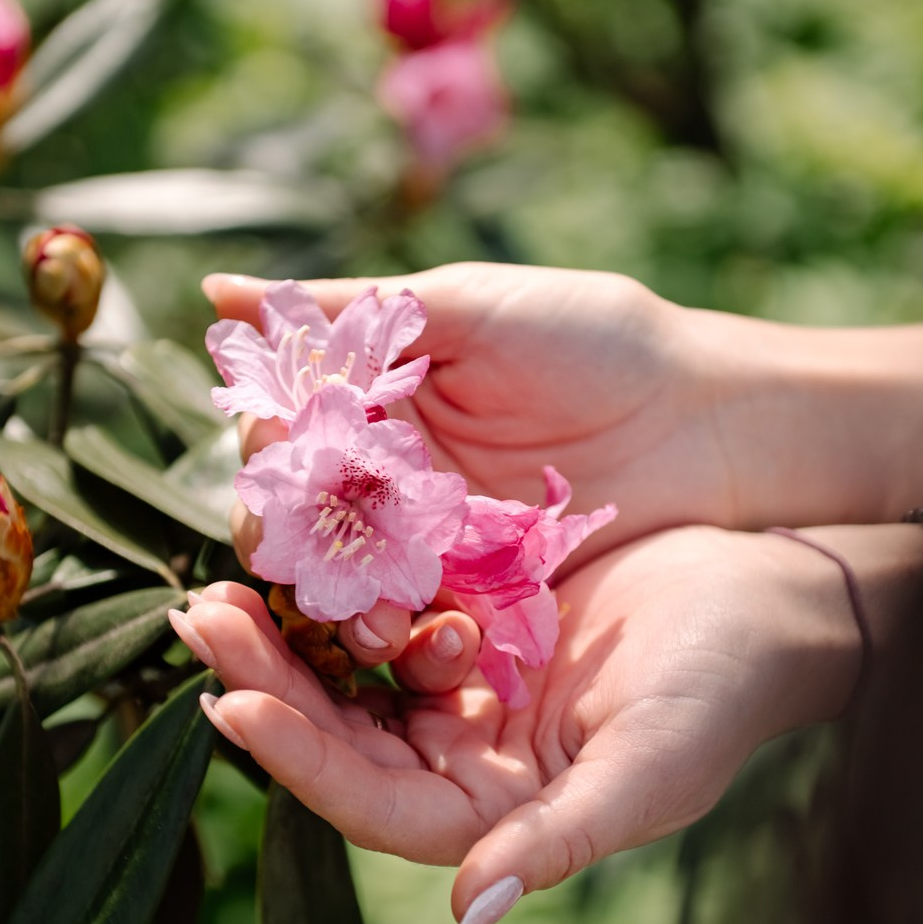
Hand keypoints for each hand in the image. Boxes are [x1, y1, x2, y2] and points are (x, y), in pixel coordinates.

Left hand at [172, 524, 922, 923]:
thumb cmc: (723, 690)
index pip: (375, 804)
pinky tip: (289, 540)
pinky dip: (334, 583)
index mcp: (496, 815)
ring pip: (347, 675)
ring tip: (218, 582)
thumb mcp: (649, 766)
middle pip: (341, 737)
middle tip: (200, 618)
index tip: (230, 708)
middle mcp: (464, 764)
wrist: (769, 594)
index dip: (301, 762)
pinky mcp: (467, 622)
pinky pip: (379, 609)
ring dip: (283, 634)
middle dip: (267, 685)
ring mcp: (461, 693)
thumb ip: (559, 839)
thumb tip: (467, 917)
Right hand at [204, 259, 757, 677]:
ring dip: (330, 594)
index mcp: (375, 403)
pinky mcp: (473, 601)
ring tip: (344, 597)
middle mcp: (387, 480)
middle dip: (282, 533)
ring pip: (347, 582)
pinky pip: (413, 622)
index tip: (271, 441)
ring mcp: (428, 547)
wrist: (707, 418)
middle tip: (284, 541)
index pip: (287, 435)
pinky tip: (393, 633)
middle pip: (300, 520)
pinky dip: (394, 631)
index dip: (268, 443)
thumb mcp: (471, 308)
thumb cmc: (595, 340)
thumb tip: (215, 290)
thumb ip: (353, 310)